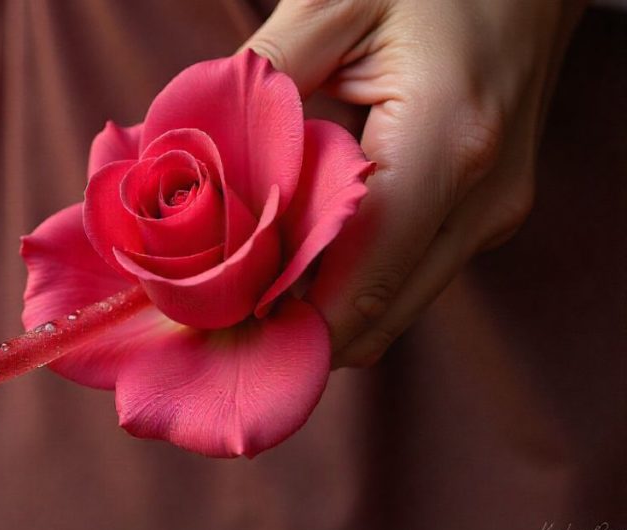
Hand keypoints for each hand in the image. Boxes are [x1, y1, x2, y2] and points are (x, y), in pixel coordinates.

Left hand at [243, 0, 585, 367]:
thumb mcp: (336, 3)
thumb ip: (265, 76)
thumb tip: (199, 139)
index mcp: (445, 144)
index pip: (362, 277)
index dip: (292, 322)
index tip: (221, 332)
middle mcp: (481, 198)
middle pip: (380, 314)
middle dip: (300, 334)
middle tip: (220, 326)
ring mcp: (491, 213)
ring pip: (397, 305)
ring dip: (326, 313)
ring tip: (249, 296)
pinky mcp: (486, 213)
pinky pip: (410, 273)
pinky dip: (354, 283)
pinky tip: (300, 262)